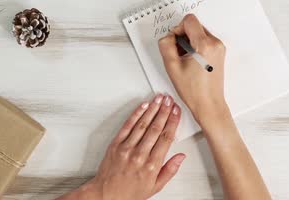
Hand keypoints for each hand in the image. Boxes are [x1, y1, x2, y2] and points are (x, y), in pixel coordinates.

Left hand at [59, 94, 184, 199]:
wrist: (106, 195)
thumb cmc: (130, 192)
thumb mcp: (155, 186)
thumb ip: (170, 170)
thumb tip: (181, 157)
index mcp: (152, 165)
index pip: (166, 138)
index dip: (173, 122)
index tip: (177, 112)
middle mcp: (139, 155)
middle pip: (156, 128)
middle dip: (164, 111)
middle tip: (170, 100)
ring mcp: (127, 148)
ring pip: (143, 124)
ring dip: (153, 109)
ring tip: (159, 99)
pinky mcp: (116, 144)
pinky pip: (127, 126)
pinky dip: (136, 114)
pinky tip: (143, 106)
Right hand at [158, 14, 228, 127]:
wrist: (209, 104)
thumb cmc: (193, 90)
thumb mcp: (172, 66)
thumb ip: (166, 45)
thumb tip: (169, 36)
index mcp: (205, 44)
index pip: (189, 20)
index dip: (178, 29)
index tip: (175, 43)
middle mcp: (215, 43)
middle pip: (194, 26)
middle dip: (183, 37)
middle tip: (179, 55)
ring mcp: (219, 47)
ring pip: (199, 33)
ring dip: (189, 42)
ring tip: (186, 60)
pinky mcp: (220, 52)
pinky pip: (205, 41)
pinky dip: (196, 47)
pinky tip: (192, 62)